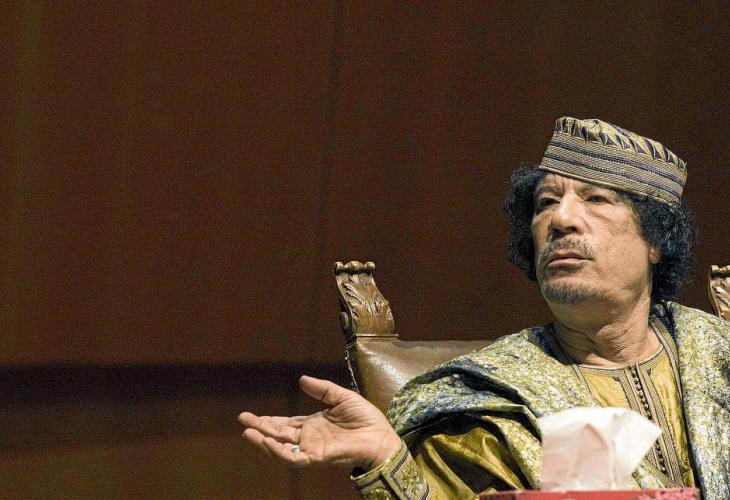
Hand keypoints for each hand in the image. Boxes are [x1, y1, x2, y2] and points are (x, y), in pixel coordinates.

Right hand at [238, 375, 401, 469]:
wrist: (381, 436)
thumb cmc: (365, 418)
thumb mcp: (341, 397)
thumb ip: (321, 389)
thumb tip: (301, 379)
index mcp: (313, 425)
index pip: (285, 424)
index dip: (269, 420)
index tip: (252, 417)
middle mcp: (308, 438)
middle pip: (278, 434)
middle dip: (259, 427)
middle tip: (242, 420)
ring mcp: (311, 449)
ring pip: (281, 448)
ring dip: (263, 441)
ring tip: (248, 432)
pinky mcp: (317, 458)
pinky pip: (294, 458)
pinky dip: (279, 451)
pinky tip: (267, 441)